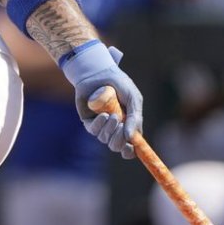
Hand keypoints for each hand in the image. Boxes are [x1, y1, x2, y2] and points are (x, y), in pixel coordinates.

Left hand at [61, 41, 142, 158]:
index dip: (130, 151)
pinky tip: (103, 115)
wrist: (99, 72)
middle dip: (119, 140)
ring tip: (112, 115)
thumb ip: (135, 118)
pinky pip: (93, 130)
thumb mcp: (133, 99)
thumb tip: (131, 138)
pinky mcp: (88, 121)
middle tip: (120, 126)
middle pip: (116, 146)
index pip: (129, 147)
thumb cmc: (119, 84)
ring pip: (105, 139)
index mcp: (128, 126)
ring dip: (110, 129)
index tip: (131, 148)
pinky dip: (99, 124)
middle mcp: (114, 129)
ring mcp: (101, 126)